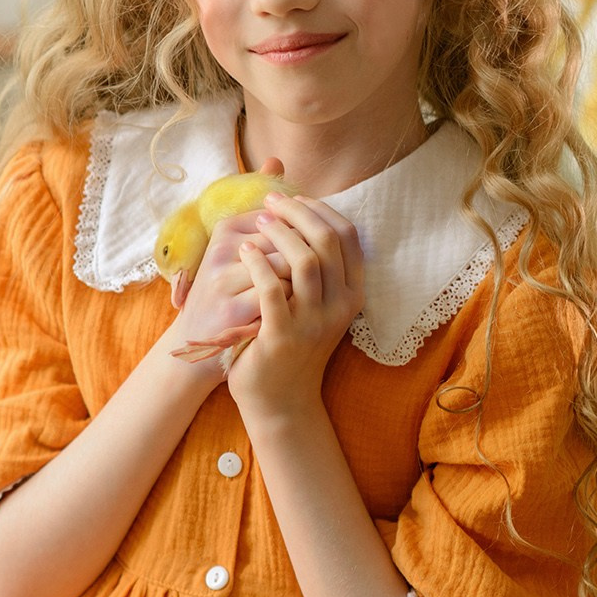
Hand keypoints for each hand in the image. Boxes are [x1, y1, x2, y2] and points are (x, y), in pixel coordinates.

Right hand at [163, 158, 291, 375]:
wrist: (200, 344)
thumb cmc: (228, 291)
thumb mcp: (239, 248)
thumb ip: (261, 208)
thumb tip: (278, 160)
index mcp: (225, 229)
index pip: (283, 218)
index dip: (303, 238)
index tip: (307, 257)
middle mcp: (221, 249)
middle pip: (287, 238)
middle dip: (308, 258)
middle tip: (316, 276)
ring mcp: (225, 279)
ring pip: (286, 265)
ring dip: (304, 280)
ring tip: (308, 292)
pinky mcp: (232, 309)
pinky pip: (279, 296)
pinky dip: (294, 301)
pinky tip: (298, 309)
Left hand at [225, 191, 363, 417]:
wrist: (279, 399)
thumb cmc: (293, 342)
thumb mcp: (316, 304)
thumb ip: (318, 266)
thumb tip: (305, 214)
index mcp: (352, 293)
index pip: (349, 236)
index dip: (322, 210)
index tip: (295, 197)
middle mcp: (340, 306)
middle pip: (327, 240)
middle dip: (298, 212)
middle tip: (272, 201)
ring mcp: (314, 322)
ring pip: (305, 260)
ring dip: (279, 232)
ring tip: (259, 221)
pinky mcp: (284, 334)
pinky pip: (273, 288)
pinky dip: (258, 262)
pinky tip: (244, 250)